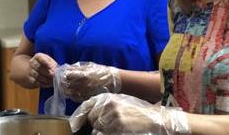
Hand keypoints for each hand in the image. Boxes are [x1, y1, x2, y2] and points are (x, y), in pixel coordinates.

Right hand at [28, 53, 57, 87]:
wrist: (34, 69)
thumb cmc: (45, 64)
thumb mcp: (49, 60)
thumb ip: (53, 64)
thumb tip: (55, 70)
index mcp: (38, 56)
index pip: (40, 58)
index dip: (45, 63)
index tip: (51, 67)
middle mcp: (32, 63)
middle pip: (38, 67)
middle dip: (47, 72)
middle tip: (53, 75)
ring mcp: (30, 71)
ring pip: (37, 75)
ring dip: (45, 79)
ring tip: (52, 80)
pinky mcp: (29, 79)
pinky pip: (35, 82)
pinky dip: (43, 84)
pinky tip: (48, 84)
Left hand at [61, 62, 120, 101]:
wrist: (113, 81)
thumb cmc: (102, 71)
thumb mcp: (90, 66)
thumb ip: (78, 68)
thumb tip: (67, 68)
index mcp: (84, 74)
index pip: (67, 75)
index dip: (63, 74)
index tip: (61, 73)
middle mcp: (83, 84)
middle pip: (67, 84)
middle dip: (62, 82)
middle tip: (61, 80)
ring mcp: (85, 92)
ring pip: (69, 92)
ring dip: (66, 89)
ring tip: (65, 86)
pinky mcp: (86, 98)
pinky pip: (75, 98)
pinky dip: (71, 95)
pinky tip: (72, 91)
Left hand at [69, 93, 190, 134]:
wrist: (153, 118)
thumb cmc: (137, 112)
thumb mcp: (120, 104)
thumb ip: (105, 108)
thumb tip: (90, 117)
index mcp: (108, 97)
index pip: (87, 106)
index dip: (79, 117)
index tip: (74, 125)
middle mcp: (108, 104)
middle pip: (91, 118)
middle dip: (95, 124)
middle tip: (109, 125)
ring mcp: (113, 115)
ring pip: (97, 128)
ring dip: (103, 131)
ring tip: (117, 127)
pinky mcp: (118, 125)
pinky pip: (103, 134)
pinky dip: (108, 134)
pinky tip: (120, 130)